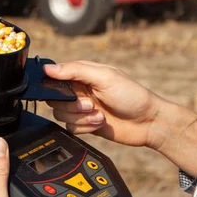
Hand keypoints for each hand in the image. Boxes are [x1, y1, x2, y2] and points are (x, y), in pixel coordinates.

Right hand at [44, 61, 161, 148]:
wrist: (148, 123)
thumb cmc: (131, 95)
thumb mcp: (104, 77)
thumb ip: (75, 70)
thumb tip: (48, 68)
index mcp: (83, 74)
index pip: (56, 77)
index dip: (57, 87)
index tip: (70, 94)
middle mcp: (80, 90)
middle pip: (55, 99)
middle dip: (72, 105)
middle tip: (90, 105)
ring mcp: (83, 108)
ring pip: (61, 114)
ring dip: (81, 118)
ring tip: (99, 115)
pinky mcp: (86, 124)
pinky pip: (71, 128)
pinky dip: (85, 127)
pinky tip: (100, 123)